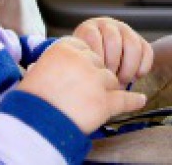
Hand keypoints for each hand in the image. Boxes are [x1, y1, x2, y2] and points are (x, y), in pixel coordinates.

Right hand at [16, 36, 145, 132]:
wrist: (31, 123)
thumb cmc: (32, 99)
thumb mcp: (39, 69)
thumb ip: (57, 63)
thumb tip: (67, 67)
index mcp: (65, 47)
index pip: (87, 49)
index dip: (85, 64)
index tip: (80, 74)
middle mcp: (82, 60)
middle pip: (100, 65)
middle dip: (95, 78)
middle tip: (83, 92)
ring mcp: (95, 80)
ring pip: (111, 82)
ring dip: (106, 92)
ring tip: (95, 102)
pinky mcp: (104, 102)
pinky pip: (124, 99)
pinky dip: (133, 100)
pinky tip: (139, 100)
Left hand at [73, 17, 153, 85]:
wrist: (106, 59)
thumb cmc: (90, 66)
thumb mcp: (84, 64)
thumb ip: (88, 67)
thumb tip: (94, 84)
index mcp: (89, 29)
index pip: (92, 37)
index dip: (96, 58)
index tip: (97, 74)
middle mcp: (107, 25)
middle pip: (113, 41)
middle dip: (113, 64)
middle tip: (110, 80)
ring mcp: (124, 30)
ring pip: (132, 45)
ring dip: (129, 67)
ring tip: (123, 80)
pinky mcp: (140, 39)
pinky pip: (147, 51)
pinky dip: (143, 66)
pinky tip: (136, 77)